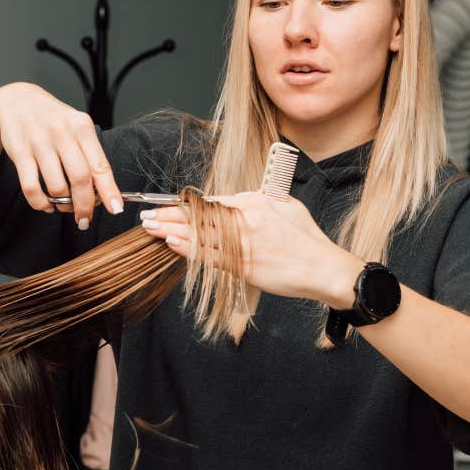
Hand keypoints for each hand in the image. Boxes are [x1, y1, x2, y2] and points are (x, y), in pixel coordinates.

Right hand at [0, 82, 122, 227]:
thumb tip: (103, 193)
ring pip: (57, 186)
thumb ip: (90, 156)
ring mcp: (39, 142)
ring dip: (62, 204)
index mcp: (82, 127)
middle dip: (85, 205)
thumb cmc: (54, 120)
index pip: (100, 165)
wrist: (18, 101)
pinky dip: (40, 203)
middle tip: (85, 219)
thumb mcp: (77, 129)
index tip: (116, 208)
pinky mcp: (20, 152)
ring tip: (63, 206)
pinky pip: (31, 187)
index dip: (109, 191)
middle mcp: (62, 133)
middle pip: (80, 179)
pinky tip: (46, 204)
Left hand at [139, 192, 364, 305]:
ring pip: (200, 236)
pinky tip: (172, 245)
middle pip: (199, 217)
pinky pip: (210, 257)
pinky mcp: (243, 266)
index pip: (210, 202)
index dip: (184, 205)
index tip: (165, 206)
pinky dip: (189, 250)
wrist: (323, 268)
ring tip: (150, 229)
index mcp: (254, 203)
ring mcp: (242, 244)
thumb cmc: (305, 238)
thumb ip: (257, 201)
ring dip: (171, 232)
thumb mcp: (284, 206)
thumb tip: (234, 200)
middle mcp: (245, 221)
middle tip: (146, 216)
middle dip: (169, 216)